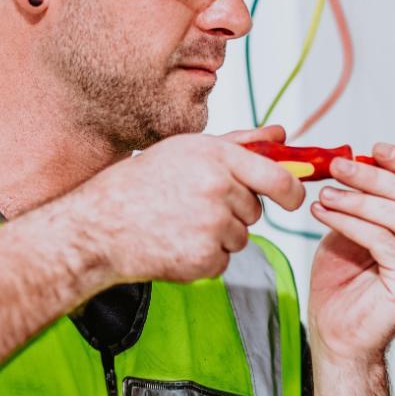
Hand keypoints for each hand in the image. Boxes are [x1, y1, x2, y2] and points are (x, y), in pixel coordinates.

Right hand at [66, 124, 304, 284]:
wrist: (101, 224)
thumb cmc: (141, 184)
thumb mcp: (187, 150)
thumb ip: (240, 142)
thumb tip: (280, 135)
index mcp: (216, 157)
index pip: (278, 178)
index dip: (292, 192)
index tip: (292, 199)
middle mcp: (218, 188)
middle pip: (255, 210)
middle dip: (234, 211)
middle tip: (193, 205)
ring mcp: (212, 225)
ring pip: (240, 237)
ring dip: (218, 235)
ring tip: (179, 222)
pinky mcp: (204, 258)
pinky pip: (224, 260)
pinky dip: (205, 257)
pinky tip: (175, 242)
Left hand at [308, 137, 394, 364]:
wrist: (334, 328)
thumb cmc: (345, 279)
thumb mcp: (356, 220)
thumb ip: (376, 189)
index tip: (374, 149)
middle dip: (373, 177)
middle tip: (339, 167)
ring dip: (358, 199)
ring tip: (326, 194)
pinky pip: (383, 240)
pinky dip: (350, 222)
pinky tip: (325, 214)